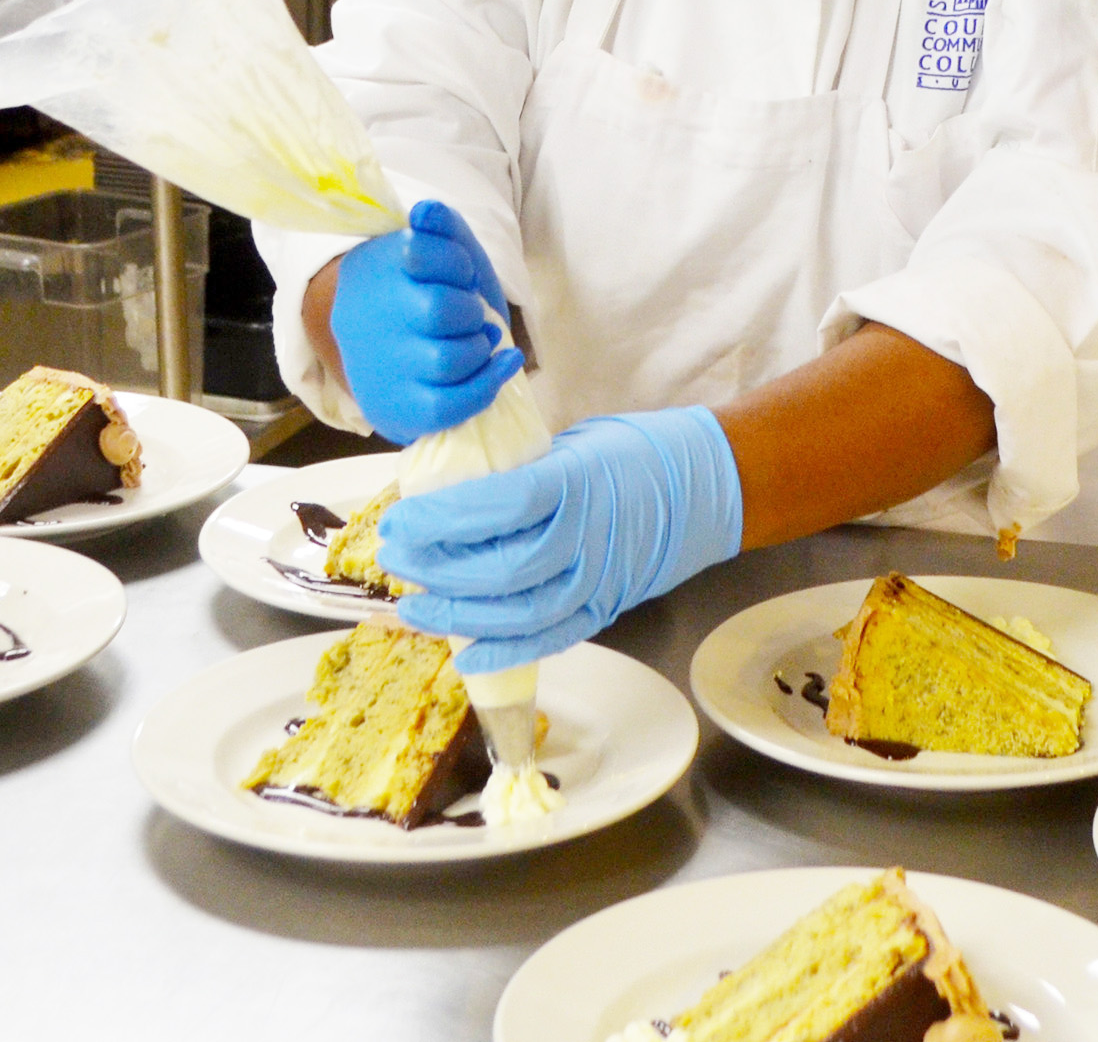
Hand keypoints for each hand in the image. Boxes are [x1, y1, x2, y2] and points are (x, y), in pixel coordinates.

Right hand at [330, 199, 522, 443]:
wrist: (384, 349)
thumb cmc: (422, 291)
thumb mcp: (435, 251)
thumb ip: (441, 227)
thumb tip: (427, 211)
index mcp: (376, 272)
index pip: (422, 252)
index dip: (457, 262)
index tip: (461, 272)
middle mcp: (371, 321)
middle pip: (439, 310)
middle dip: (470, 310)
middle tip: (470, 312)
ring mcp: (382, 370)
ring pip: (448, 360)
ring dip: (479, 347)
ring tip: (478, 339)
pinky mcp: (397, 410)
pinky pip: (450, 406)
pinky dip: (488, 384)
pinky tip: (504, 362)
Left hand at [377, 407, 743, 671]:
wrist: (704, 488)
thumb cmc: (630, 454)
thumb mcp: (569, 445)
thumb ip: (517, 473)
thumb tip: (451, 488)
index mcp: (572, 484)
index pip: (493, 509)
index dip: (438, 520)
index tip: (399, 518)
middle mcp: (583, 539)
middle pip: (496, 569)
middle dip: (434, 569)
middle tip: (393, 560)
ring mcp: (595, 581)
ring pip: (515, 614)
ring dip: (455, 614)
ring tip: (412, 607)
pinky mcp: (602, 609)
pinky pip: (547, 640)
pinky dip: (502, 652)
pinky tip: (462, 651)